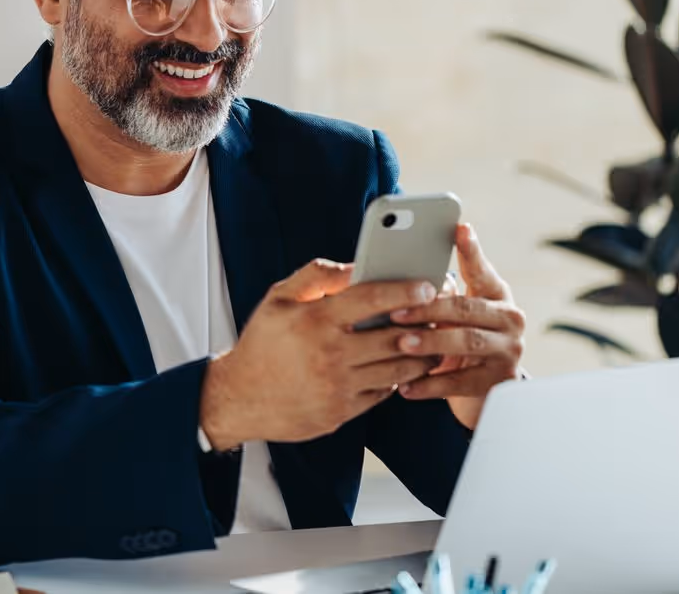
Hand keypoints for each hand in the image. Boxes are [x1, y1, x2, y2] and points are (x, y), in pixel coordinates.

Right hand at [199, 259, 440, 449]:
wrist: (239, 398)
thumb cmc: (261, 345)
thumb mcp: (276, 300)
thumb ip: (314, 276)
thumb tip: (351, 266)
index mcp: (315, 321)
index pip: (370, 299)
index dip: (404, 289)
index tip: (426, 284)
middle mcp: (329, 354)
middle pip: (394, 337)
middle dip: (423, 323)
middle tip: (439, 314)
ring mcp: (338, 386)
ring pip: (396, 369)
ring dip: (420, 354)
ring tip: (430, 342)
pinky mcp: (342, 411)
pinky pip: (383, 393)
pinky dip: (397, 379)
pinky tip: (402, 367)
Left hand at [387, 223, 525, 427]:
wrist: (483, 391)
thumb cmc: (456, 339)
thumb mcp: (451, 315)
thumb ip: (435, 295)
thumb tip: (396, 281)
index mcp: (496, 294)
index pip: (481, 269)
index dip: (471, 250)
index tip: (459, 227)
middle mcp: (509, 318)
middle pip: (466, 309)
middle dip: (428, 310)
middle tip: (394, 312)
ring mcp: (508, 350)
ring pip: (466, 342)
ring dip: (430, 342)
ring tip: (400, 344)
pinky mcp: (499, 382)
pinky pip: (461, 383)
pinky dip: (430, 385)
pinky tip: (406, 387)